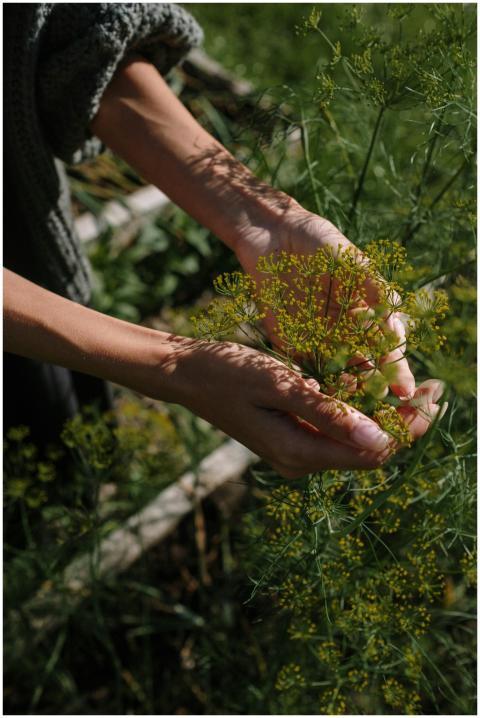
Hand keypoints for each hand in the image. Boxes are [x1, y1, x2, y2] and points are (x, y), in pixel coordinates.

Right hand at [166, 337, 440, 477]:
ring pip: (355, 441)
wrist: (188, 374)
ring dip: (385, 416)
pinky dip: (359, 412)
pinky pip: (336, 432)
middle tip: (436, 388)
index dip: (410, 427)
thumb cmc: (229, 373)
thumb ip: (329, 414)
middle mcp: (301, 461)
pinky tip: (371, 388)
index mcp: (300, 452)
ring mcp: (296, 452)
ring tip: (412, 387)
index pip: (374, 451)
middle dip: (405, 422)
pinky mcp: (292, 438)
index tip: (437, 397)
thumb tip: (381, 439)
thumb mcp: (281, 386)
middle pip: (370, 450)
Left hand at [234, 199, 415, 399]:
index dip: (397, 370)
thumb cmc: (318, 240)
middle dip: (373, 389)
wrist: (272, 236)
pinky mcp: (289, 342)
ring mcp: (318, 340)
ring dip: (344, 391)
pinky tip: (318, 396)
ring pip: (336, 375)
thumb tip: (395, 319)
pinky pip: (301, 369)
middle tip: (378, 405)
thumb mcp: (349, 258)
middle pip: (365, 369)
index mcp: (367, 314)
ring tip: (350, 402)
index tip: (405, 390)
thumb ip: (372, 286)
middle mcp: (345, 332)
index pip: (387, 348)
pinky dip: (310, 384)